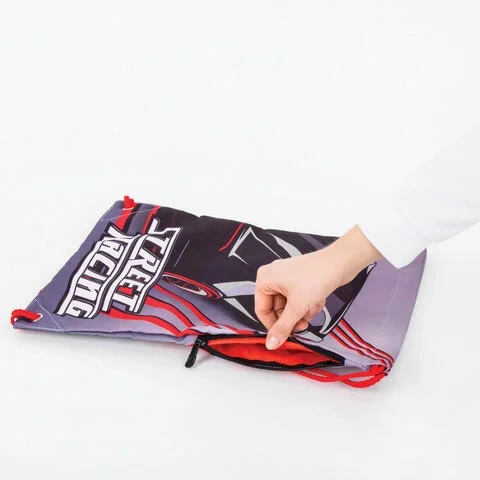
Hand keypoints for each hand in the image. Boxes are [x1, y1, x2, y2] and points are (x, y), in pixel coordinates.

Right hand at [254, 225, 380, 349]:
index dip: (273, 326)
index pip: (262, 310)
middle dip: (292, 318)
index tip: (285, 337)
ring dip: (302, 312)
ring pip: (289, 306)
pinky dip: (308, 304)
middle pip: (276, 309)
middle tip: (304, 325)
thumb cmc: (316, 278)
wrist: (341, 262)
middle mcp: (273, 277)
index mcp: (265, 279)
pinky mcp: (299, 280)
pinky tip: (319, 300)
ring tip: (314, 307)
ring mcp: (286, 278)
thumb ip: (282, 328)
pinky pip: (298, 300)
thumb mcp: (297, 307)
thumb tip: (270, 345)